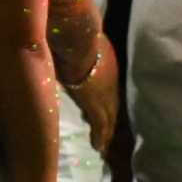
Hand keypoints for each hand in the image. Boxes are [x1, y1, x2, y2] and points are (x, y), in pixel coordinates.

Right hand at [69, 35, 120, 156]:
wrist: (77, 38)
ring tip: (104, 144)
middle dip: (112, 119)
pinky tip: (99, 147)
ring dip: (107, 130)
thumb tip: (67, 45)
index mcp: (107, 67)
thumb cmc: (76, 33)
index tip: (107, 112)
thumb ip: (78, 48)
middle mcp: (111, 82)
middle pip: (113, 106)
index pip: (110, 89)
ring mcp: (105, 94)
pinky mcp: (95, 106)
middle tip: (110, 134)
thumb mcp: (82, 41)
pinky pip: (99, 126)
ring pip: (109, 117)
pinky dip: (100, 136)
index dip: (108, 101)